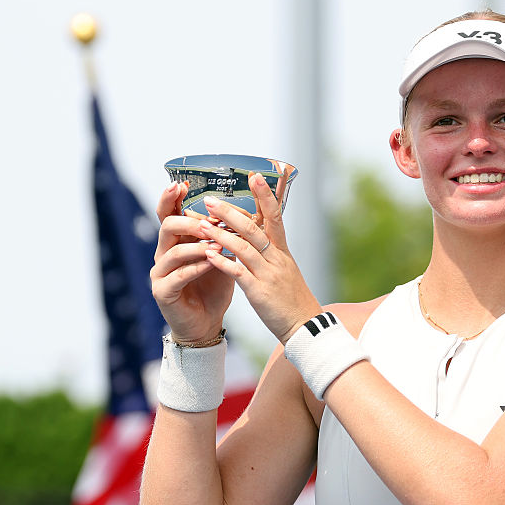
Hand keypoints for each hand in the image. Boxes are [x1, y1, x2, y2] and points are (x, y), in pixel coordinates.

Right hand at [150, 181, 234, 341]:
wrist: (207, 322)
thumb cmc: (214, 286)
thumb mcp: (222, 255)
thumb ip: (224, 234)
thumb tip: (244, 209)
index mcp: (177, 240)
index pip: (169, 212)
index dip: (172, 197)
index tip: (182, 184)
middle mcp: (164, 253)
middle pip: (167, 225)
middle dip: (189, 220)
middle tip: (209, 222)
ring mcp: (160, 272)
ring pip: (171, 250)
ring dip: (196, 245)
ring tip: (217, 243)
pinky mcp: (163, 291)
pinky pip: (177, 275)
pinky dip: (196, 267)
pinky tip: (211, 263)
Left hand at [197, 173, 320, 343]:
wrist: (305, 328)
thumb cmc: (292, 301)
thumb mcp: (285, 271)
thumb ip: (271, 254)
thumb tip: (257, 236)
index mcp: (283, 253)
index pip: (275, 218)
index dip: (266, 196)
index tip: (255, 177)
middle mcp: (277, 259)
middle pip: (254, 228)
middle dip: (230, 212)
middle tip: (210, 200)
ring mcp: (268, 275)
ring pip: (243, 247)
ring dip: (219, 234)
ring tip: (199, 224)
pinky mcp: (259, 292)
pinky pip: (238, 273)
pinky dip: (222, 261)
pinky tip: (207, 254)